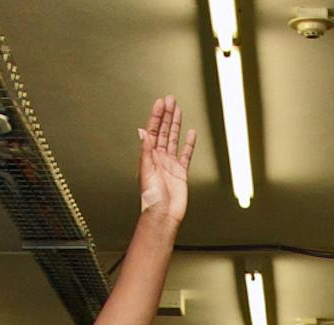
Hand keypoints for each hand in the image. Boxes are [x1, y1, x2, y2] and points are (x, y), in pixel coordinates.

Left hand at [137, 95, 195, 222]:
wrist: (163, 215)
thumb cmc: (152, 198)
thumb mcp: (147, 172)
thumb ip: (146, 151)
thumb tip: (143, 132)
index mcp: (149, 156)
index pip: (152, 130)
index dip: (156, 116)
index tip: (160, 102)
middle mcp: (159, 157)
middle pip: (163, 131)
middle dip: (167, 115)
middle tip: (170, 99)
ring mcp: (170, 164)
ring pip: (173, 139)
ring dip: (175, 124)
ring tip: (178, 110)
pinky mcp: (181, 172)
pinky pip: (186, 154)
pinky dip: (188, 143)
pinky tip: (190, 133)